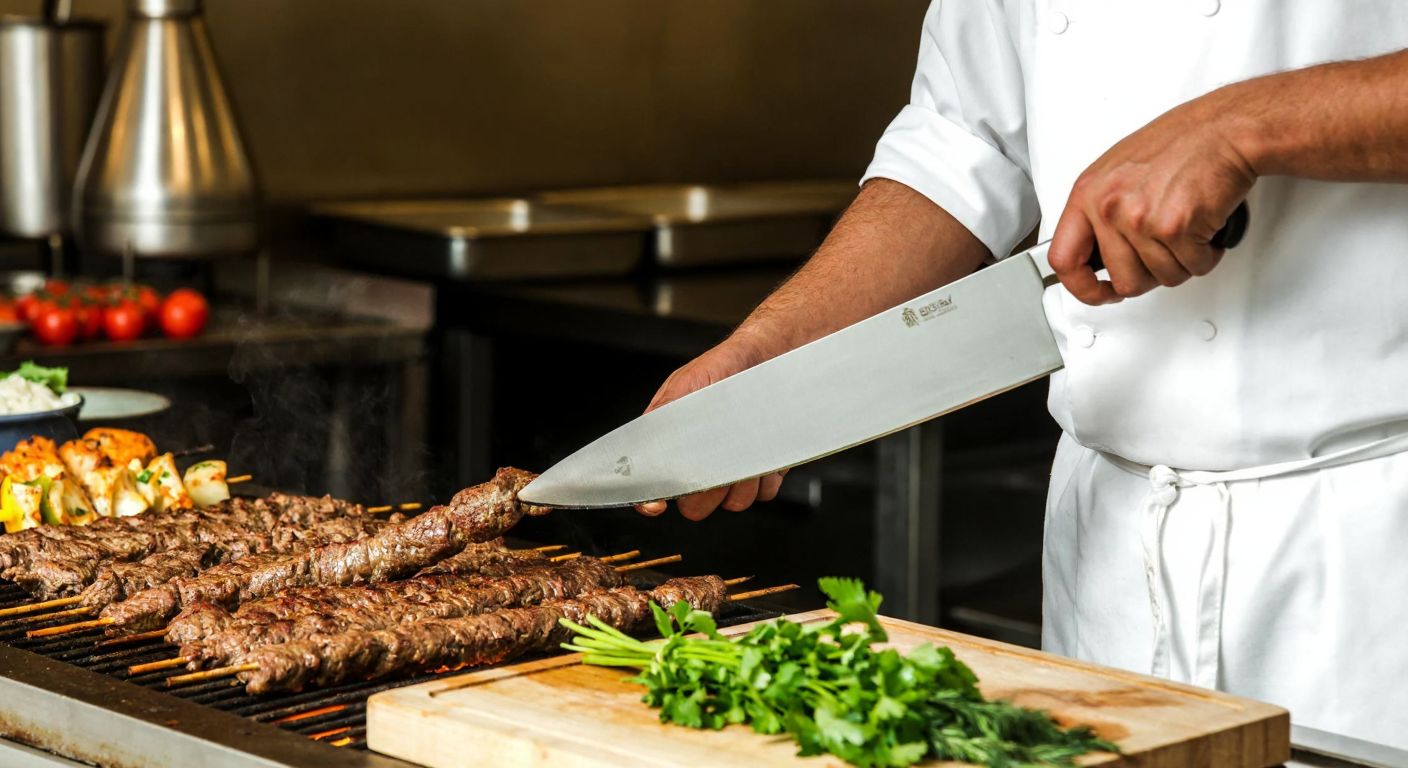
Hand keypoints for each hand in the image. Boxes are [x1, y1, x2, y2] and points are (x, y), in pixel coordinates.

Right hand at [635, 335, 787, 520]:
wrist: (771, 357)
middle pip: (695, 506)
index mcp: (677, 446)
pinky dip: (766, 478)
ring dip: (740, 484)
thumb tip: (645, 435)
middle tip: (716, 468)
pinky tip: (766, 452)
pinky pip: (763, 493)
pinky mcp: (765, 472)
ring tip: (747, 451)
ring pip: (732, 503)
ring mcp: (736, 471)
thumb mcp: (688, 382)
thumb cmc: (726, 366)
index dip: (652, 500)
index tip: (658, 503)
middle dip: (705, 494)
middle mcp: (705, 464)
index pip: (655, 487)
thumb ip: (666, 410)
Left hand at [1048, 89, 1256, 304]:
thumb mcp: (1118, 170)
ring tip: (1188, 232)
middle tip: (1165, 254)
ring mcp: (1140, 219)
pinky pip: (1193, 266)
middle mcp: (1108, 207)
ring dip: (1182, 262)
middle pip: (1124, 280)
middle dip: (1151, 275)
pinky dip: (1206, 255)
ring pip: (1162, 277)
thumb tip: (1095, 253)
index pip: (1064, 260)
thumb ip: (1100, 212)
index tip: (1097, 292)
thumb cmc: (1181, 142)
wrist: (1226, 128)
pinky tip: (1205, 229)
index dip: (1082, 287)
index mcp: (1088, 193)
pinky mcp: (1175, 227)